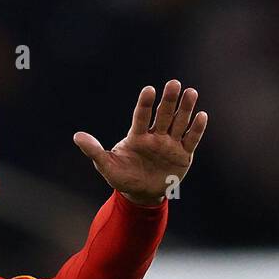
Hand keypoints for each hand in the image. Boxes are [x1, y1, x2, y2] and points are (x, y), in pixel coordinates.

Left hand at [73, 80, 206, 205]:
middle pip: (164, 114)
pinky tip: (201, 116)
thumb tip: (77, 136)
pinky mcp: (183, 154)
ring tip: (191, 93)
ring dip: (186, 108)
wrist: (141, 195)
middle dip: (169, 100)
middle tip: (174, 84)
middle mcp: (156, 135)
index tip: (149, 90)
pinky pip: (191, 139)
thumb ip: (94, 151)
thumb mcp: (107, 166)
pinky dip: (197, 129)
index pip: (141, 116)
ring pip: (180, 123)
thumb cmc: (123, 177)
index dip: (145, 104)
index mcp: (138, 136)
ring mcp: (170, 144)